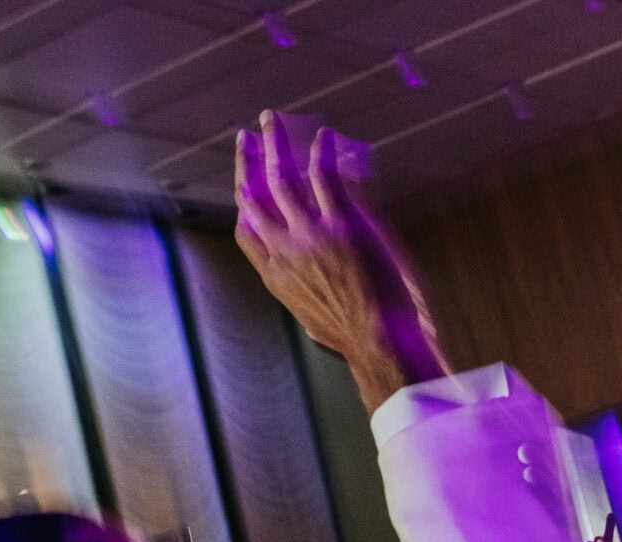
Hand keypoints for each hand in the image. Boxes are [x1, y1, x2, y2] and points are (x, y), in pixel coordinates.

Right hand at [234, 112, 446, 410]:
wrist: (378, 342)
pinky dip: (319, 153)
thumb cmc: (358, 342)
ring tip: (270, 119)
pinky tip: (321, 136)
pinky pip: (323, 176)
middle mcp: (285, 250)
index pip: (247, 233)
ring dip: (274, 143)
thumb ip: (311, 302)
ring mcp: (310, 234)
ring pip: (281, 177)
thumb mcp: (319, 324)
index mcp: (276, 277)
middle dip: (248, 163)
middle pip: (253, 196)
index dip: (242, 204)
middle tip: (246, 139)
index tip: (242, 185)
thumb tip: (311, 305)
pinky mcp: (341, 223)